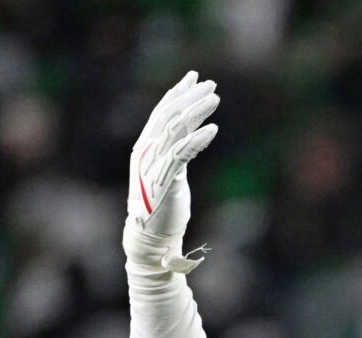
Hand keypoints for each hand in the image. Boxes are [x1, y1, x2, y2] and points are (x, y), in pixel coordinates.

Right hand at [126, 71, 219, 258]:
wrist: (151, 236)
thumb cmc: (163, 206)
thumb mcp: (171, 170)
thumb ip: (178, 148)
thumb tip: (193, 128)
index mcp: (146, 147)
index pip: (161, 111)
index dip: (178, 93)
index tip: (194, 77)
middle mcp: (147, 151)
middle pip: (169, 115)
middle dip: (190, 97)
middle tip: (211, 85)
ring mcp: (154, 165)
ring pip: (175, 129)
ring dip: (196, 112)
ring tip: (215, 100)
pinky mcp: (165, 180)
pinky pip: (182, 153)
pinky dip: (197, 139)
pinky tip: (213, 130)